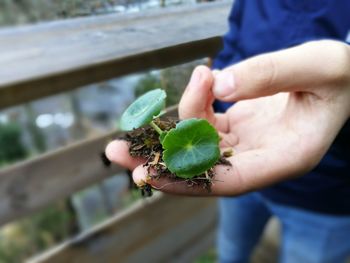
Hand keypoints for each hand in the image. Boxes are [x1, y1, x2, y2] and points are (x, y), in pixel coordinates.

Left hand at [106, 40, 349, 195]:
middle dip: (158, 163)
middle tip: (115, 153)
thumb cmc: (339, 74)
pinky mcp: (238, 128)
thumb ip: (272, 73)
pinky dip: (194, 105)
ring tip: (133, 123)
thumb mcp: (318, 66)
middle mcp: (262, 158)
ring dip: (165, 134)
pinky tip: (200, 79)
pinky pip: (205, 123)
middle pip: (203, 171)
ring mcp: (248, 144)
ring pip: (198, 147)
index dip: (189, 179)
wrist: (341, 76)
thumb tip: (222, 84)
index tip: (149, 173)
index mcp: (286, 157)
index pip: (231, 181)